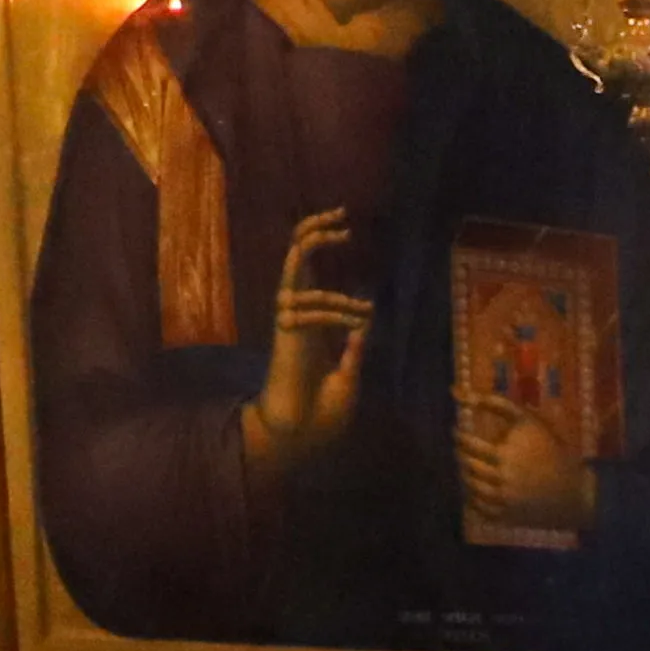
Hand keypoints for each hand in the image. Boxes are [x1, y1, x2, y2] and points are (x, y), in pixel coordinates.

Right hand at [249, 209, 372, 477]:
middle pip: (295, 259)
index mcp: (312, 322)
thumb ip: (354, 350)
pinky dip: (334, 310)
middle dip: (314, 232)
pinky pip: (304, 305)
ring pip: (300, 279)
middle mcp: (296, 316)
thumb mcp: (348, 377)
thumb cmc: (321, 414)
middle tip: (341, 216)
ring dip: (339, 295)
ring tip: (364, 314)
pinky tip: (355, 324)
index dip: (322, 243)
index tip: (346, 226)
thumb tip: (364, 322)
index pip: (311, 272)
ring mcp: (288, 322)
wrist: (301, 434)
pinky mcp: (285, 333)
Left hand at [453, 402, 588, 540]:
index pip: (468, 444)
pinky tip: (477, 490)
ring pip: (470, 487)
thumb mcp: (532, 423)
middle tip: (463, 449)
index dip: (460, 436)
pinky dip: (473, 498)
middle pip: (467, 465)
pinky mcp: (506, 516)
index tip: (458, 432)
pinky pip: (479, 508)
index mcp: (504, 455)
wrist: (577, 493)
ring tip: (469, 468)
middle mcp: (499, 478)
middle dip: (462, 455)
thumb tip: (471, 397)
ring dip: (466, 475)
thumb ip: (501, 406)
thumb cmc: (554, 453)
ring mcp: (502, 499)